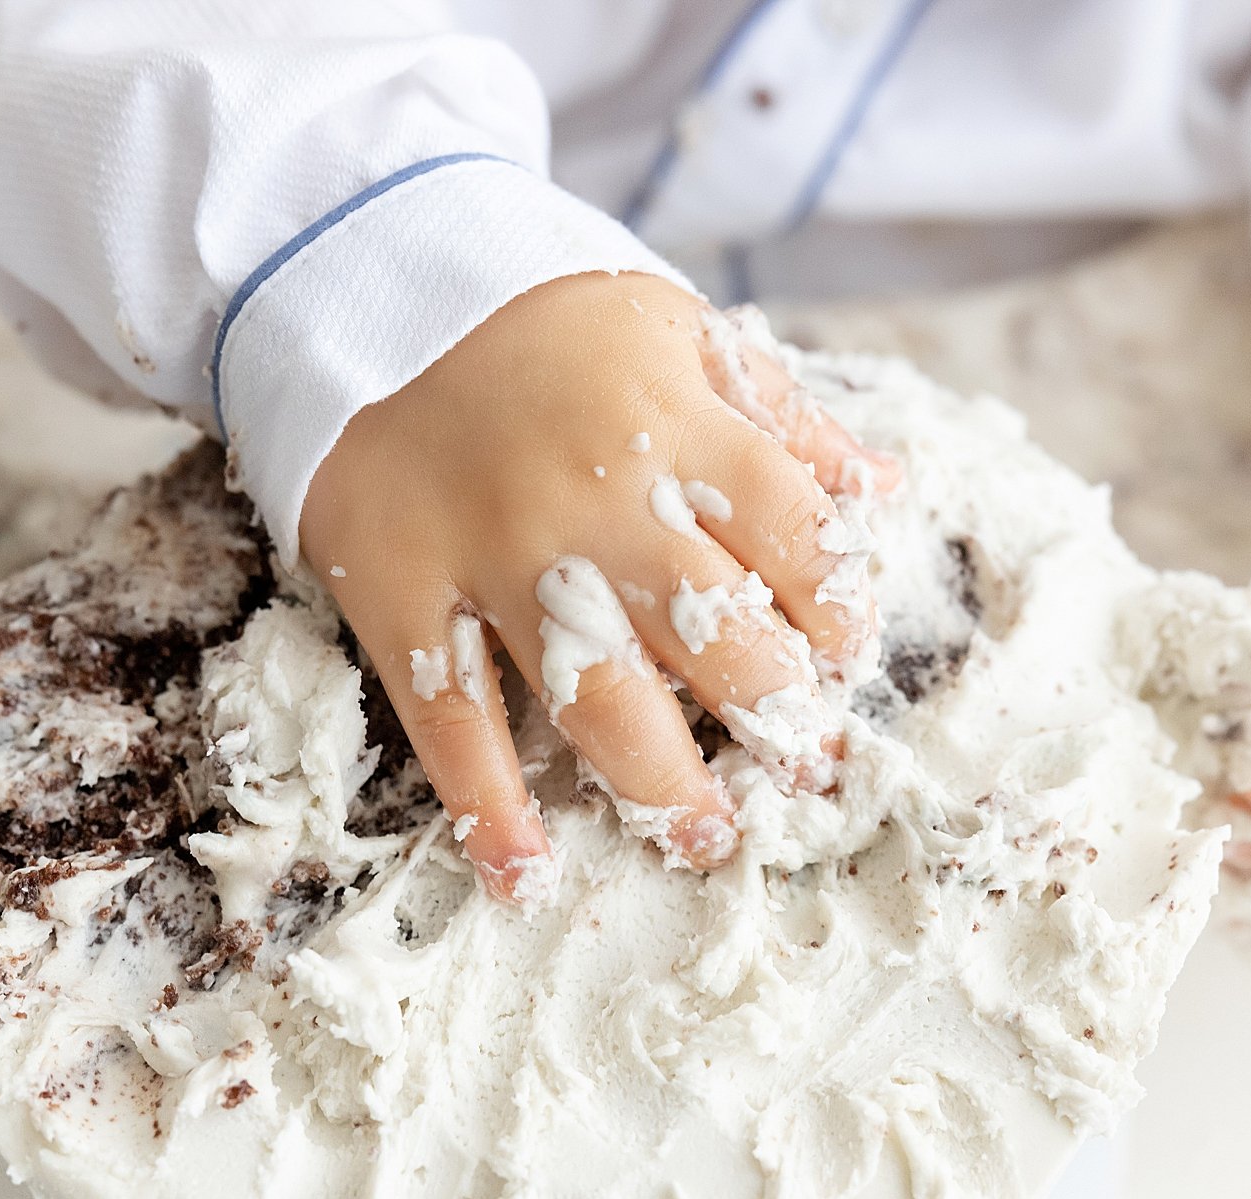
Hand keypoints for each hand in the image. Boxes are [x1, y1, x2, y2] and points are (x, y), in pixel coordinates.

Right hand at [299, 271, 899, 902]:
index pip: (794, 543)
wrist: (367, 272)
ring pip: (595, 697)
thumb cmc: (543, 311)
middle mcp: (598, 502)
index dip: (836, 616)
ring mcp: (494, 557)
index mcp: (681, 426)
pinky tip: (521, 875)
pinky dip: (484, 804)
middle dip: (774, 717)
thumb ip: (783, 418)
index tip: (843, 662)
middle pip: (713, 639)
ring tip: (704, 841)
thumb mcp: (681, 329)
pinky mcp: (403, 592)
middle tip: (801, 770)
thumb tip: (882, 490)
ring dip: (660, 785)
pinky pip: (449, 718)